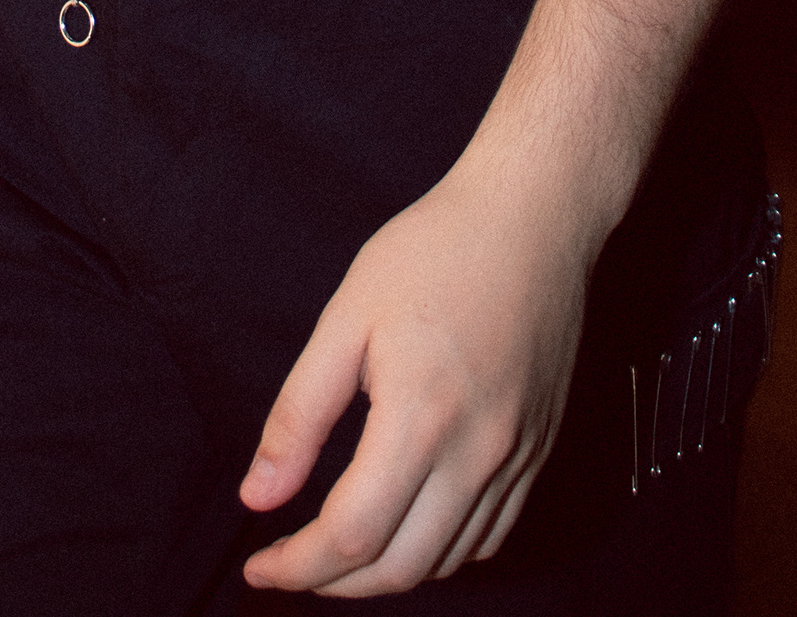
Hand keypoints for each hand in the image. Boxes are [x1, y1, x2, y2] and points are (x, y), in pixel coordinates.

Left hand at [238, 162, 596, 595]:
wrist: (534, 217)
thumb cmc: (436, 250)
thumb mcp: (347, 316)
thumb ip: (300, 414)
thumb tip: (257, 495)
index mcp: (421, 417)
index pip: (351, 535)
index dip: (297, 565)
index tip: (260, 564)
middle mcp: (478, 452)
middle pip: (400, 568)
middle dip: (334, 584)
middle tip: (291, 564)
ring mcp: (516, 458)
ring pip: (447, 561)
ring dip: (386, 573)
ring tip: (338, 550)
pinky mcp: (539, 451)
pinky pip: (490, 535)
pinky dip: (442, 551)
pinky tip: (408, 525)